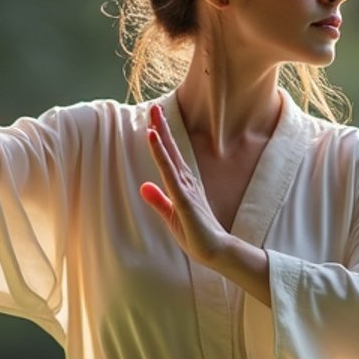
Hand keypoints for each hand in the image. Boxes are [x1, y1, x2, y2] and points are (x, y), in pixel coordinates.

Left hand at [140, 104, 230, 266]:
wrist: (215, 252)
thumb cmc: (196, 236)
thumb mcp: (170, 217)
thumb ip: (158, 201)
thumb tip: (144, 186)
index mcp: (182, 186)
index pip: (169, 158)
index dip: (160, 139)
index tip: (153, 120)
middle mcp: (185, 182)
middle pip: (171, 150)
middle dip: (161, 128)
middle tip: (154, 107)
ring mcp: (186, 189)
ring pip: (170, 157)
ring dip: (160, 135)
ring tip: (153, 115)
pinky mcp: (184, 199)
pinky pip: (169, 172)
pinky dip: (161, 154)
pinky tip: (153, 139)